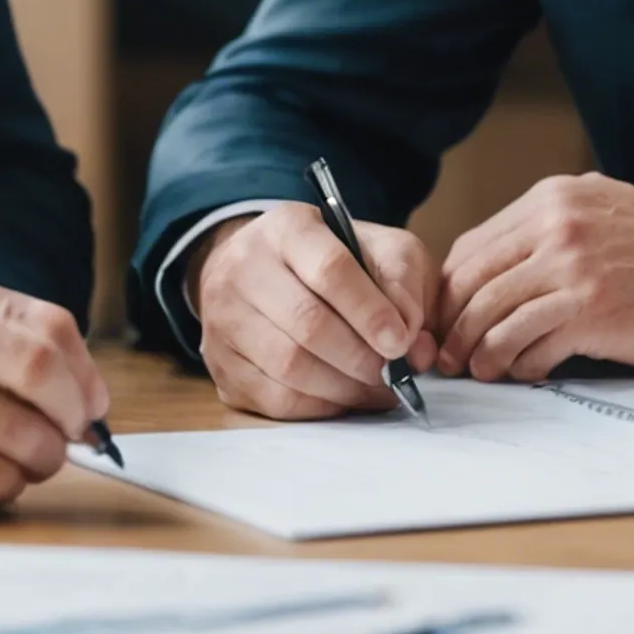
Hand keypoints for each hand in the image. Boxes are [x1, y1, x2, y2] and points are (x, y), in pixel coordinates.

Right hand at [188, 202, 438, 419]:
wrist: (262, 269)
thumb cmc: (332, 261)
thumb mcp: (378, 249)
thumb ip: (405, 285)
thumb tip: (414, 347)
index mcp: (288, 227)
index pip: (330, 269)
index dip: (370, 311)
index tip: (400, 341)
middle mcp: (244, 267)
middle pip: (308, 324)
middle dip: (361, 357)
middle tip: (393, 372)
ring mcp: (224, 316)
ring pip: (290, 366)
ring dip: (345, 387)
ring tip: (376, 386)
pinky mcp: (219, 361)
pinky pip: (275, 398)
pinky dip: (320, 406)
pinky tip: (345, 396)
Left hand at [435, 173, 633, 381]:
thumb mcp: (611, 216)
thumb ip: (556, 234)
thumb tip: (503, 274)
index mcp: (557, 198)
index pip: (473, 247)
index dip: (451, 292)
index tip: (448, 321)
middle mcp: (558, 224)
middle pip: (470, 282)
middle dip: (451, 325)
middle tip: (447, 356)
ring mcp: (574, 266)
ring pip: (491, 315)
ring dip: (477, 352)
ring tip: (480, 371)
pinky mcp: (594, 311)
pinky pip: (527, 345)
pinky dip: (517, 365)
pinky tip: (525, 372)